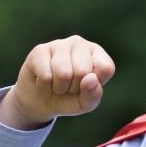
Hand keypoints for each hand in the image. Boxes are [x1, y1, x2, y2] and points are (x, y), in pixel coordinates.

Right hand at [0, 36, 115, 129]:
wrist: (39, 102)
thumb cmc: (68, 98)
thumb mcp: (86, 103)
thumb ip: (93, 94)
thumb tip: (90, 79)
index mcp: (97, 53)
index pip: (106, 68)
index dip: (94, 85)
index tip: (85, 86)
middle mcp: (80, 43)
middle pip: (83, 71)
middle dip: (74, 88)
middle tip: (68, 86)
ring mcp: (59, 44)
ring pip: (63, 73)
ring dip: (59, 87)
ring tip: (56, 83)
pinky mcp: (40, 50)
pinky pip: (46, 75)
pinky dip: (44, 85)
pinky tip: (44, 80)